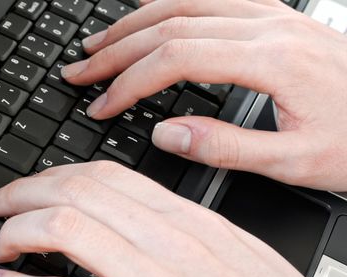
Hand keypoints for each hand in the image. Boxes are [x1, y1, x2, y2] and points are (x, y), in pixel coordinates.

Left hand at [0, 162, 346, 276]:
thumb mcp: (231, 251)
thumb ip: (180, 226)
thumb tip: (131, 213)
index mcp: (187, 221)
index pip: (104, 175)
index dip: (53, 174)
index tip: (29, 184)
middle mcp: (165, 242)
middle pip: (75, 191)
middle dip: (20, 192)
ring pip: (61, 228)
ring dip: (14, 233)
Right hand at [61, 0, 346, 190]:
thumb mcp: (295, 162)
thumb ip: (226, 148)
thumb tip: (166, 132)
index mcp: (272, 61)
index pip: (176, 59)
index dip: (129, 83)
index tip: (101, 105)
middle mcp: (269, 27)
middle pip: (170, 24)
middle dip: (116, 50)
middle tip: (80, 71)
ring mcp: (272, 15)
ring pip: (185, 2)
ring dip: (133, 23)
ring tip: (98, 43)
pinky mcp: (275, 17)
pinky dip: (169, 4)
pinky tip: (148, 15)